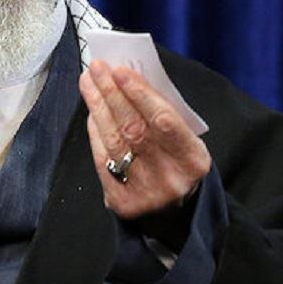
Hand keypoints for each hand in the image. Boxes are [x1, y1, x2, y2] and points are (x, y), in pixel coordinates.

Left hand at [79, 60, 211, 220]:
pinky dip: (95, 131)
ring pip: (114, 140)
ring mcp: (144, 192)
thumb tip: (130, 81)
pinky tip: (92, 110)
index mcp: (194, 161)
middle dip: (112, 92)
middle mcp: (170, 178)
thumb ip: (165, 116)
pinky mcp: (121, 202)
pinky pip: (102, 159)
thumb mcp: (186, 143)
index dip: (139, 93)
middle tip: (97, 67)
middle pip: (134, 128)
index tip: (120, 70)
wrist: (177, 216)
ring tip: (88, 81)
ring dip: (98, 106)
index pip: (163, 120)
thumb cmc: (180, 166)